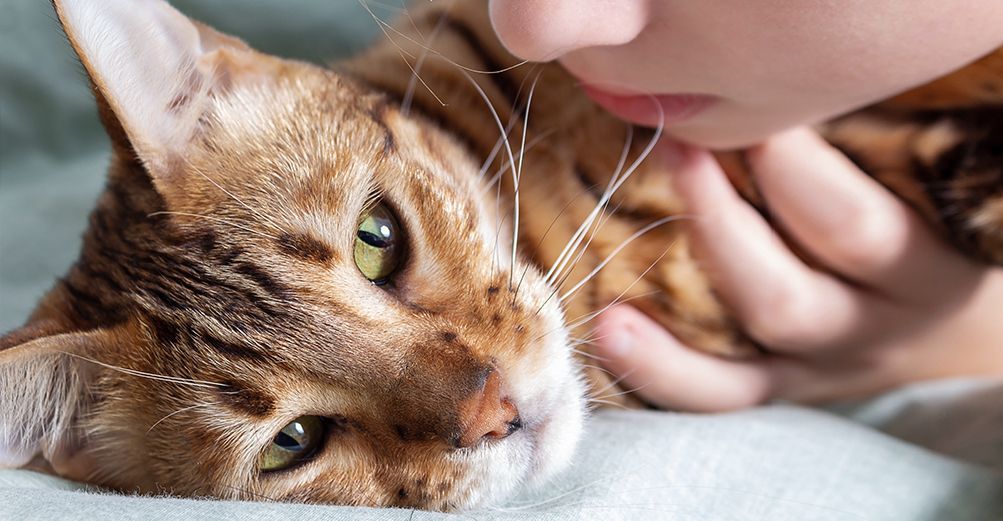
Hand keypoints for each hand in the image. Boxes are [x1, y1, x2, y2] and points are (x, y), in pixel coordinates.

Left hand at [594, 127, 1002, 411]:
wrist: (958, 331)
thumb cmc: (925, 232)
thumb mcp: (916, 197)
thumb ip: (855, 157)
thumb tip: (754, 96)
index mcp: (921, 273)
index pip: (850, 224)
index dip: (787, 166)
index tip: (739, 108)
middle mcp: (870, 329)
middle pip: (785, 293)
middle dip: (717, 216)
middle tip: (674, 148)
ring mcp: (820, 368)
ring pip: (745, 356)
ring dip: (679, 303)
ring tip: (611, 251)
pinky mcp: (778, 391)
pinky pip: (718, 394)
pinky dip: (660, 369)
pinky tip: (608, 331)